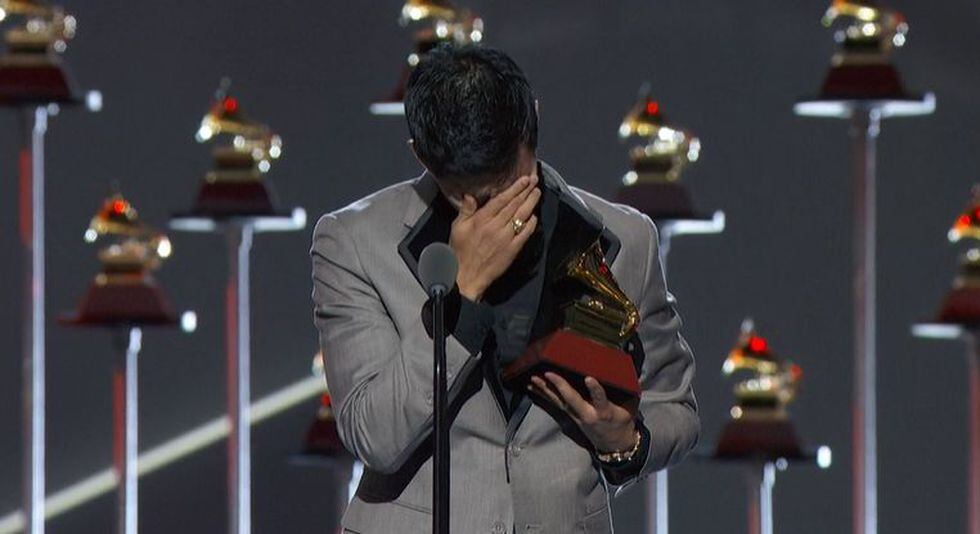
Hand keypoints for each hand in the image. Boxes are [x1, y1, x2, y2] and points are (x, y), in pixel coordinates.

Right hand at [450, 175, 541, 300]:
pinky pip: (525, 233)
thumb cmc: (460, 252)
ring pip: (521, 216)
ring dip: (531, 203)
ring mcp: (506, 238)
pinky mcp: (513, 249)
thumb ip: (465, 210)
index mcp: (482, 219)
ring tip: (537, 193)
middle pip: (514, 205)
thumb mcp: (457, 228)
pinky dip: (531, 223)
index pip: (501, 200)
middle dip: (526, 191)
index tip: (523, 180)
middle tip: (534, 181)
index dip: (514, 188)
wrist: (466, 276)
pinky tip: (534, 216)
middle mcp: (496, 226)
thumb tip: (470, 195)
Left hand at [529, 372, 636, 452]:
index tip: (589, 378)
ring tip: (534, 378)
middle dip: (561, 386)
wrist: (614, 445)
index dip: (595, 390)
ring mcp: (576, 416)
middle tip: (549, 374)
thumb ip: (627, 392)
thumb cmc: (623, 422)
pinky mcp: (570, 416)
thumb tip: (627, 373)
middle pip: (573, 400)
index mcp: (605, 412)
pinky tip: (532, 388)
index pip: (600, 400)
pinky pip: (555, 404)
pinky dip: (543, 395)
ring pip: (559, 402)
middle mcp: (588, 415)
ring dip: (546, 390)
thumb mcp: (629, 408)